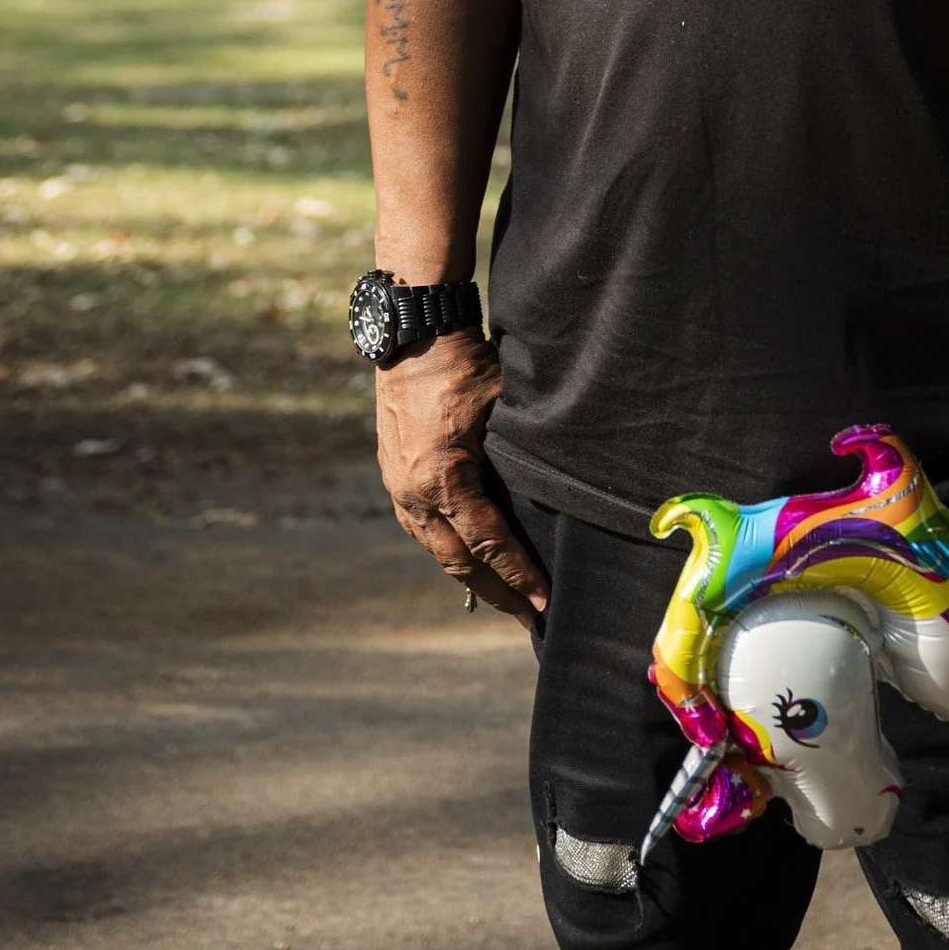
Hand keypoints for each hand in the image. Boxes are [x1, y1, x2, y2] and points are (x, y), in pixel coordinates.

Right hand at [374, 329, 548, 618]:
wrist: (412, 332)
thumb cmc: (465, 365)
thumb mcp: (503, 408)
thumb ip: (521, 455)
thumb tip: (556, 492)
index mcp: (443, 478)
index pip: (488, 542)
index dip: (518, 574)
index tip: (544, 600)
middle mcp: (414, 492)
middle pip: (458, 559)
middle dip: (495, 591)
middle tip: (527, 617)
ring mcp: (398, 486)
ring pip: (435, 548)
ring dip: (469, 574)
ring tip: (501, 595)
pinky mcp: (392, 474)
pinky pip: (421, 526)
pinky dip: (447, 547)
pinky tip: (467, 556)